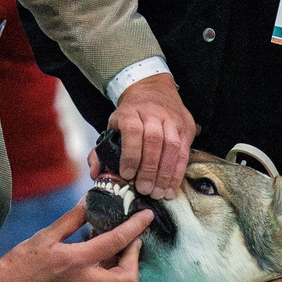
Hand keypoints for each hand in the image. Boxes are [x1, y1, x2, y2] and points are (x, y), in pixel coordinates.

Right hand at [0, 200, 148, 281]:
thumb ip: (72, 219)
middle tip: (129, 239)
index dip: (135, 228)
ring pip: (110, 280)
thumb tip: (90, 201)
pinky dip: (97, 269)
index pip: (116, 243)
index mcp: (76, 263)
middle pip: (127, 277)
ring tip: (101, 240)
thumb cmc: (19, 264)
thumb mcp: (45, 236)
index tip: (147, 216)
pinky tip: (83, 256)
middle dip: (134, 258)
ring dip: (114, 261)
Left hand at [107, 72, 193, 198]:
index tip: (126, 175)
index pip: (133, 132)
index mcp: (130, 112)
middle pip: (154, 141)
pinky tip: (171, 187)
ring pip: (172, 147)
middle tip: (144, 189)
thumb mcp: (112, 126)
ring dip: (165, 173)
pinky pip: (184, 151)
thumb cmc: (130, 114)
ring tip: (158, 193)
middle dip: (149, 169)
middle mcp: (153, 113)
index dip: (130, 155)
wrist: (152, 89)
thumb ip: (101, 150)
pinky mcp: (186, 126)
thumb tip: (95, 173)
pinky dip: (177, 172)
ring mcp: (172, 119)